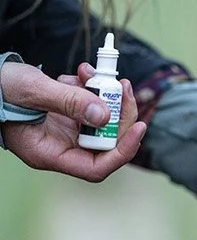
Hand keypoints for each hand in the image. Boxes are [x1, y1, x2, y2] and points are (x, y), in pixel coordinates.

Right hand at [0, 62, 144, 181]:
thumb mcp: (34, 92)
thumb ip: (69, 103)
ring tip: (97, 73)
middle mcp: (60, 145)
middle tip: (122, 86)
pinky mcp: (68, 113)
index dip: (122, 151)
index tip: (139, 127)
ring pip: (102, 119)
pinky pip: (90, 103)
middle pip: (106, 141)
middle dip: (120, 112)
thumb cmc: (1, 91)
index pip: (95, 167)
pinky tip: (82, 72)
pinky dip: (92, 86)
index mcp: (48, 153)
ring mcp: (65, 129)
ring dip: (107, 94)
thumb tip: (105, 116)